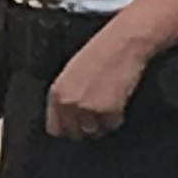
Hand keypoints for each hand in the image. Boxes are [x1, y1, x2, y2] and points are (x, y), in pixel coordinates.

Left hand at [46, 24, 152, 140]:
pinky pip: (112, 125)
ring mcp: (88, 109)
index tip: (75, 124)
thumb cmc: (99, 53)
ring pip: (93, 132)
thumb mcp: (71, 74)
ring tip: (106, 103)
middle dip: (85, 126)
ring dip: (101, 123)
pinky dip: (116, 117)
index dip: (67, 127)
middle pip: (75, 133)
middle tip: (95, 113)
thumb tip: (67, 116)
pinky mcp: (109, 111)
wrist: (122, 44)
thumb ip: (65, 96)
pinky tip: (117, 100)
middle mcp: (69, 103)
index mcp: (56, 94)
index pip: (55, 128)